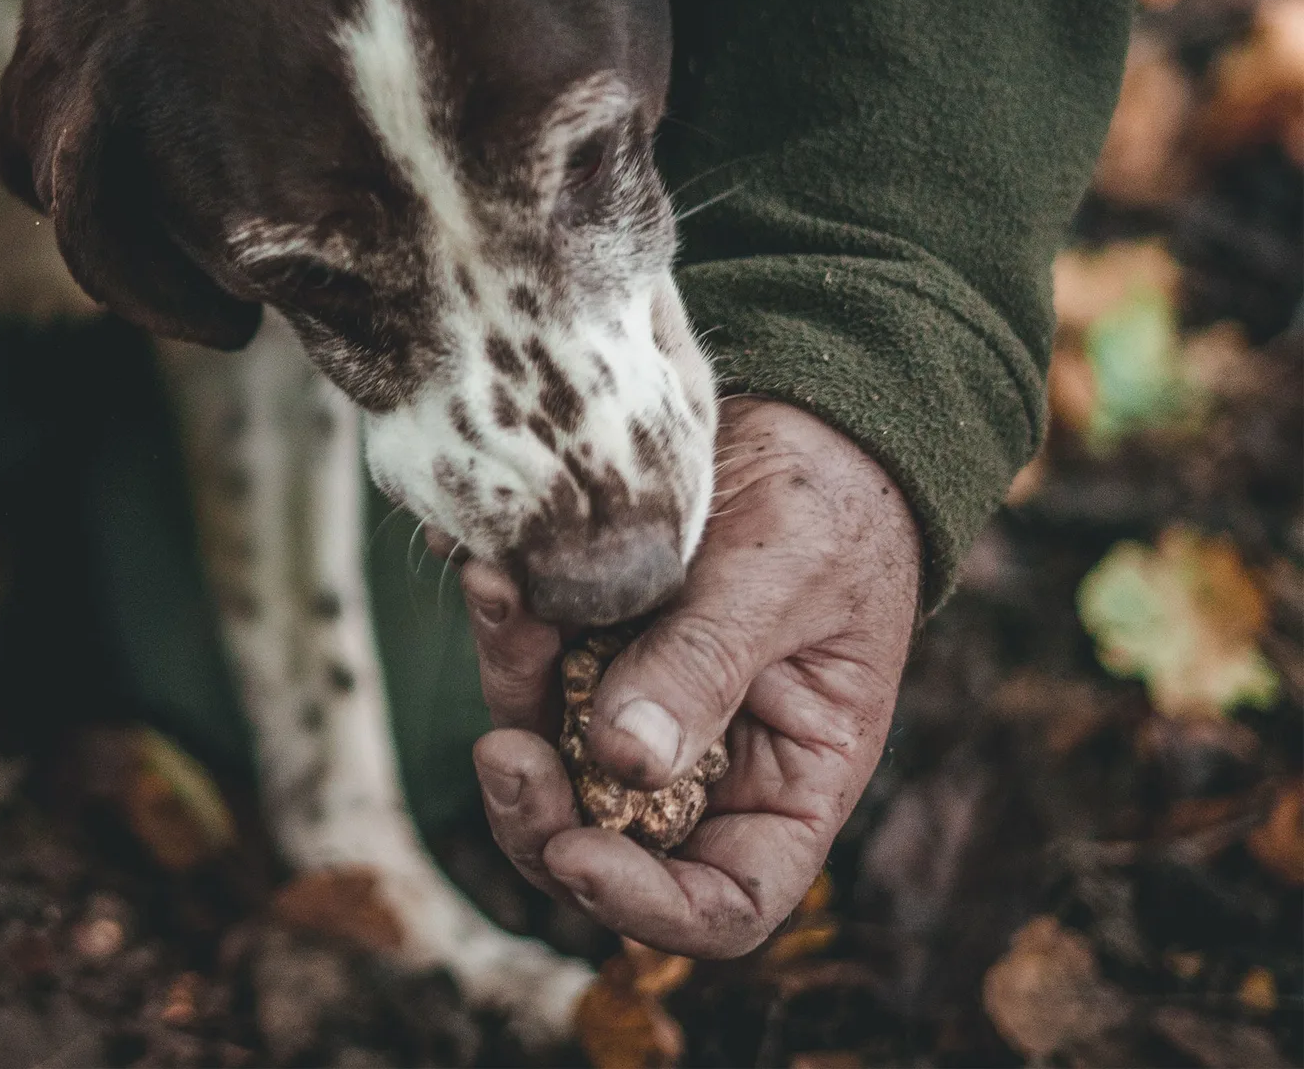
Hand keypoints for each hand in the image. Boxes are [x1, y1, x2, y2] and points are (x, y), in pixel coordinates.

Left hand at [462, 397, 919, 955]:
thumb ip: (706, 666)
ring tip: (497, 593)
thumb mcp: (785, 579)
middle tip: (501, 750)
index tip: (576, 853)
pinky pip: (528, 664)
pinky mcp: (587, 650)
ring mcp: (636, 710)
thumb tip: (623, 762)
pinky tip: (487, 565)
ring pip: (546, 754)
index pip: (723, 903)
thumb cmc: (832, 505)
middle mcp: (706, 768)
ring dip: (509, 689)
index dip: (647, 905)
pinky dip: (504, 625)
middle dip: (538, 815)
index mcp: (788, 785)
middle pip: (603, 847)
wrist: (804, 414)